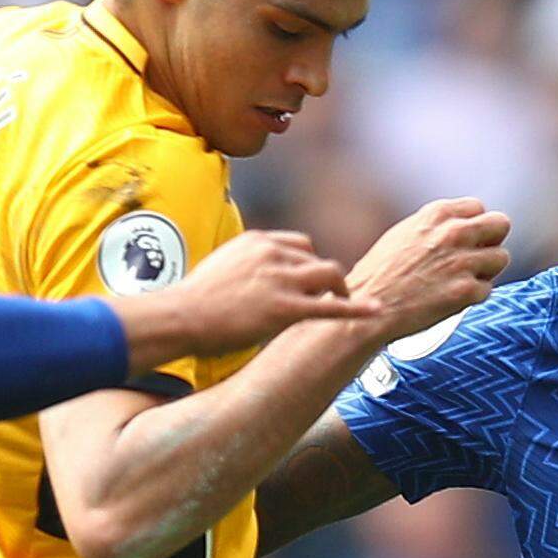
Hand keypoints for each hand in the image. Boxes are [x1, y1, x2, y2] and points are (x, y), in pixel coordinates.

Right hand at [143, 229, 353, 362]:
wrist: (180, 316)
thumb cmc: (192, 302)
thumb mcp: (220, 269)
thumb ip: (242, 268)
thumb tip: (245, 281)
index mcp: (258, 241)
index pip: (299, 244)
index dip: (308, 264)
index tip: (310, 281)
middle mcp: (274, 253)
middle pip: (317, 258)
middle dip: (326, 278)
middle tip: (332, 296)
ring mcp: (282, 280)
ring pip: (329, 275)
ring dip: (341, 290)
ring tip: (346, 305)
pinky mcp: (286, 308)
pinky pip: (330, 306)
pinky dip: (356, 308)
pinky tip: (376, 311)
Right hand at [345, 197, 511, 343]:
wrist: (368, 306)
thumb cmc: (379, 275)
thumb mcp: (404, 233)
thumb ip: (434, 226)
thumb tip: (456, 226)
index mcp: (437, 214)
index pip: (478, 208)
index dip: (474, 226)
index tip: (467, 240)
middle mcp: (453, 232)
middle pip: (501, 225)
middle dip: (491, 241)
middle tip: (477, 258)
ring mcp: (462, 262)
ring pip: (501, 258)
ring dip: (487, 271)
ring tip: (463, 281)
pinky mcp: (466, 291)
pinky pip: (488, 289)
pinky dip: (474, 296)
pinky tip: (453, 299)